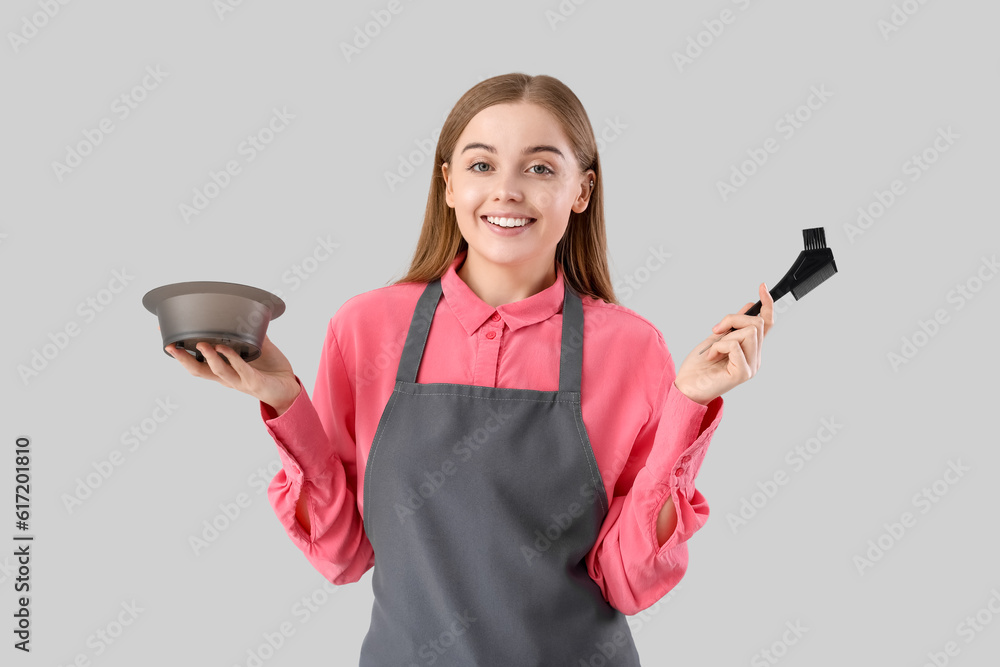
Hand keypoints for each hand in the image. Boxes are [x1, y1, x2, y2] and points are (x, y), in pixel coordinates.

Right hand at [164, 333, 300, 413]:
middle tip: (171, 346)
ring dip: (208, 357)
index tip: (165, 341)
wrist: (289, 388)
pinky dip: (232, 359)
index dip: (179, 354)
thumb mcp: (256, 348)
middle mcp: (227, 378)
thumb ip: (247, 333)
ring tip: (201, 344)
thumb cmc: (270, 369)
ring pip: (218, 372)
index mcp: (223, 370)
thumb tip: (243, 312)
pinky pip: (241, 370)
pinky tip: (226, 349)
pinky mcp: (254, 383)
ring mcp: (240, 381)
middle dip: (183, 359)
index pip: (196, 363)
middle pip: (198, 371)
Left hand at [673, 282, 774, 404]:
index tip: (762, 286)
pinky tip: (712, 356)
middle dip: (733, 319)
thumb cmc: (699, 367)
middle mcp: (755, 358)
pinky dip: (719, 346)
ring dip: (725, 336)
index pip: (767, 324)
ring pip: (748, 332)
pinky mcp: (743, 374)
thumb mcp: (716, 338)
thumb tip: (748, 306)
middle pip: (756, 324)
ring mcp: (751, 367)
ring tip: (714, 349)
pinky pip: (735, 346)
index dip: (767, 304)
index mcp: (750, 349)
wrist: (686, 387)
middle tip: (716, 330)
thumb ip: (733, 325)